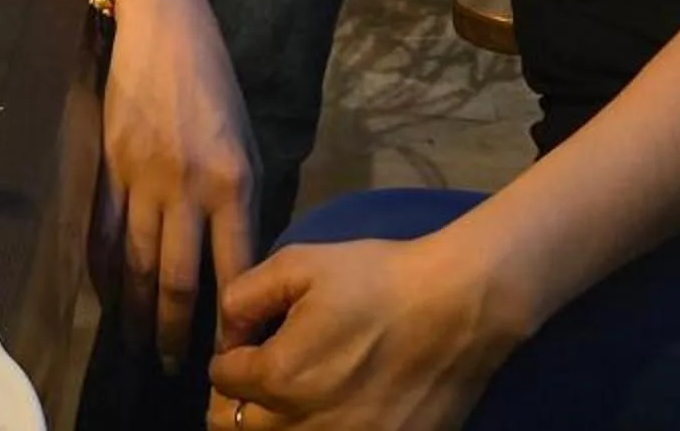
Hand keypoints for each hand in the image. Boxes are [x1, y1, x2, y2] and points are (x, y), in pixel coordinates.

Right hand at [94, 0, 261, 373]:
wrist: (163, 29)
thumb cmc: (215, 84)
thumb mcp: (247, 141)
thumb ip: (243, 200)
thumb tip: (238, 258)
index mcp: (234, 183)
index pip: (235, 267)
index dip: (231, 317)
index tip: (231, 353)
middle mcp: (188, 189)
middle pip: (177, 277)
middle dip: (175, 330)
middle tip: (171, 366)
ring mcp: (143, 179)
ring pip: (136, 262)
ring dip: (135, 310)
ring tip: (137, 343)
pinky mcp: (109, 167)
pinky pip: (102, 231)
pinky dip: (102, 269)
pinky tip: (105, 295)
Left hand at [210, 234, 511, 430]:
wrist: (457, 309)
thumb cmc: (377, 280)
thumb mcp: (299, 264)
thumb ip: (244, 295)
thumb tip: (228, 331)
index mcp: (280, 376)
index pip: (222, 380)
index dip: (229, 356)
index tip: (247, 343)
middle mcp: (306, 425)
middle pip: (235, 430)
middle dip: (235, 402)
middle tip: (253, 380)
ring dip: (269, 426)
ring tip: (285, 402)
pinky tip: (325, 415)